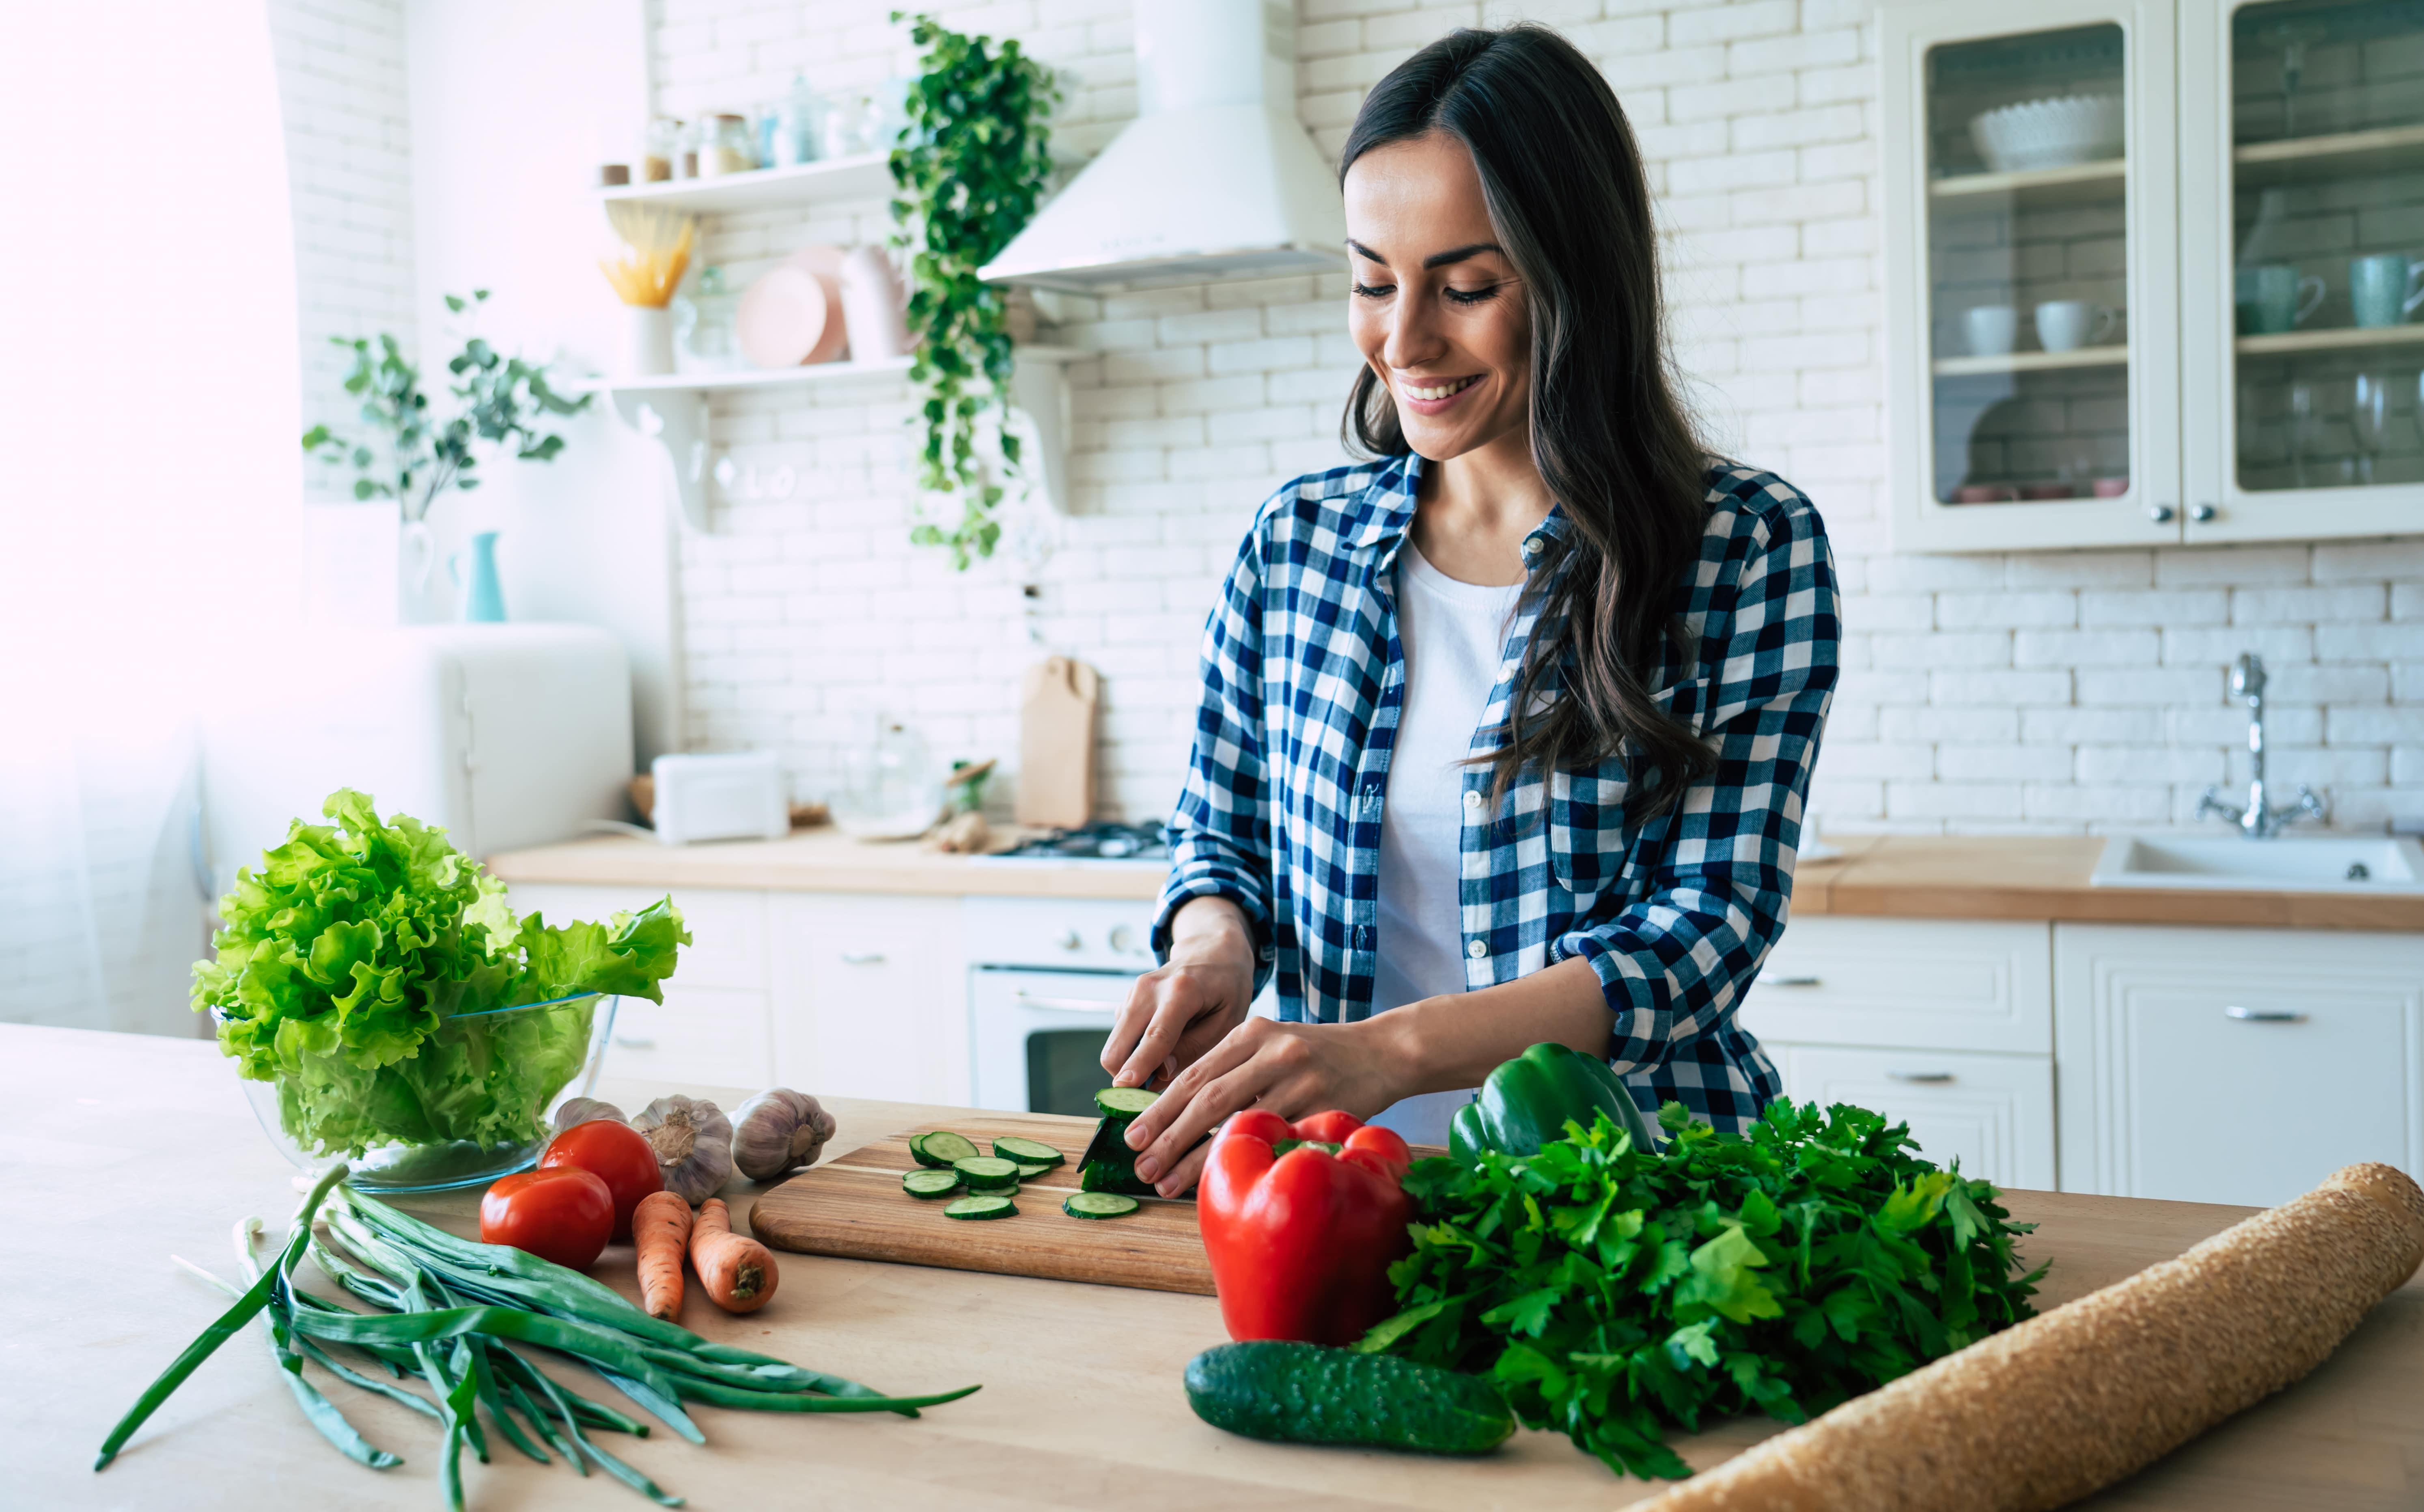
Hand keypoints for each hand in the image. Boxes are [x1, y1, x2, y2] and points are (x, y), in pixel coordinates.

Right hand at [1101, 898, 1256, 1092]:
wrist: (1211, 952)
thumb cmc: (1226, 989)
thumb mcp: (1228, 1021)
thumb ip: (1195, 1048)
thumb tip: (1160, 1074)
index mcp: (1182, 991)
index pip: (1156, 1036)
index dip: (1139, 1066)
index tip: (1124, 1089)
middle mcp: (1148, 989)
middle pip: (1119, 1045)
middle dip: (1127, 1077)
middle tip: (1154, 1095)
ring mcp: (1132, 993)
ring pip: (1115, 1046)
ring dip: (1131, 1066)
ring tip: (1165, 1070)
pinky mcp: (1126, 1001)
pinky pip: (1120, 1038)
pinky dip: (1134, 1053)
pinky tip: (1161, 1048)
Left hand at [1123, 1015, 1413, 1197]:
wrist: (1384, 1052)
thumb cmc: (1319, 1056)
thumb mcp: (1273, 1044)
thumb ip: (1233, 1068)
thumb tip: (1178, 1114)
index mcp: (1253, 1031)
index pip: (1195, 1073)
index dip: (1160, 1108)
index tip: (1133, 1136)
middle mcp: (1273, 1050)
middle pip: (1207, 1097)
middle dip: (1167, 1135)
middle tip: (1140, 1165)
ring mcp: (1300, 1078)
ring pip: (1237, 1122)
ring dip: (1196, 1157)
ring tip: (1166, 1182)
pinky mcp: (1324, 1106)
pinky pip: (1276, 1139)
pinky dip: (1247, 1161)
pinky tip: (1226, 1179)